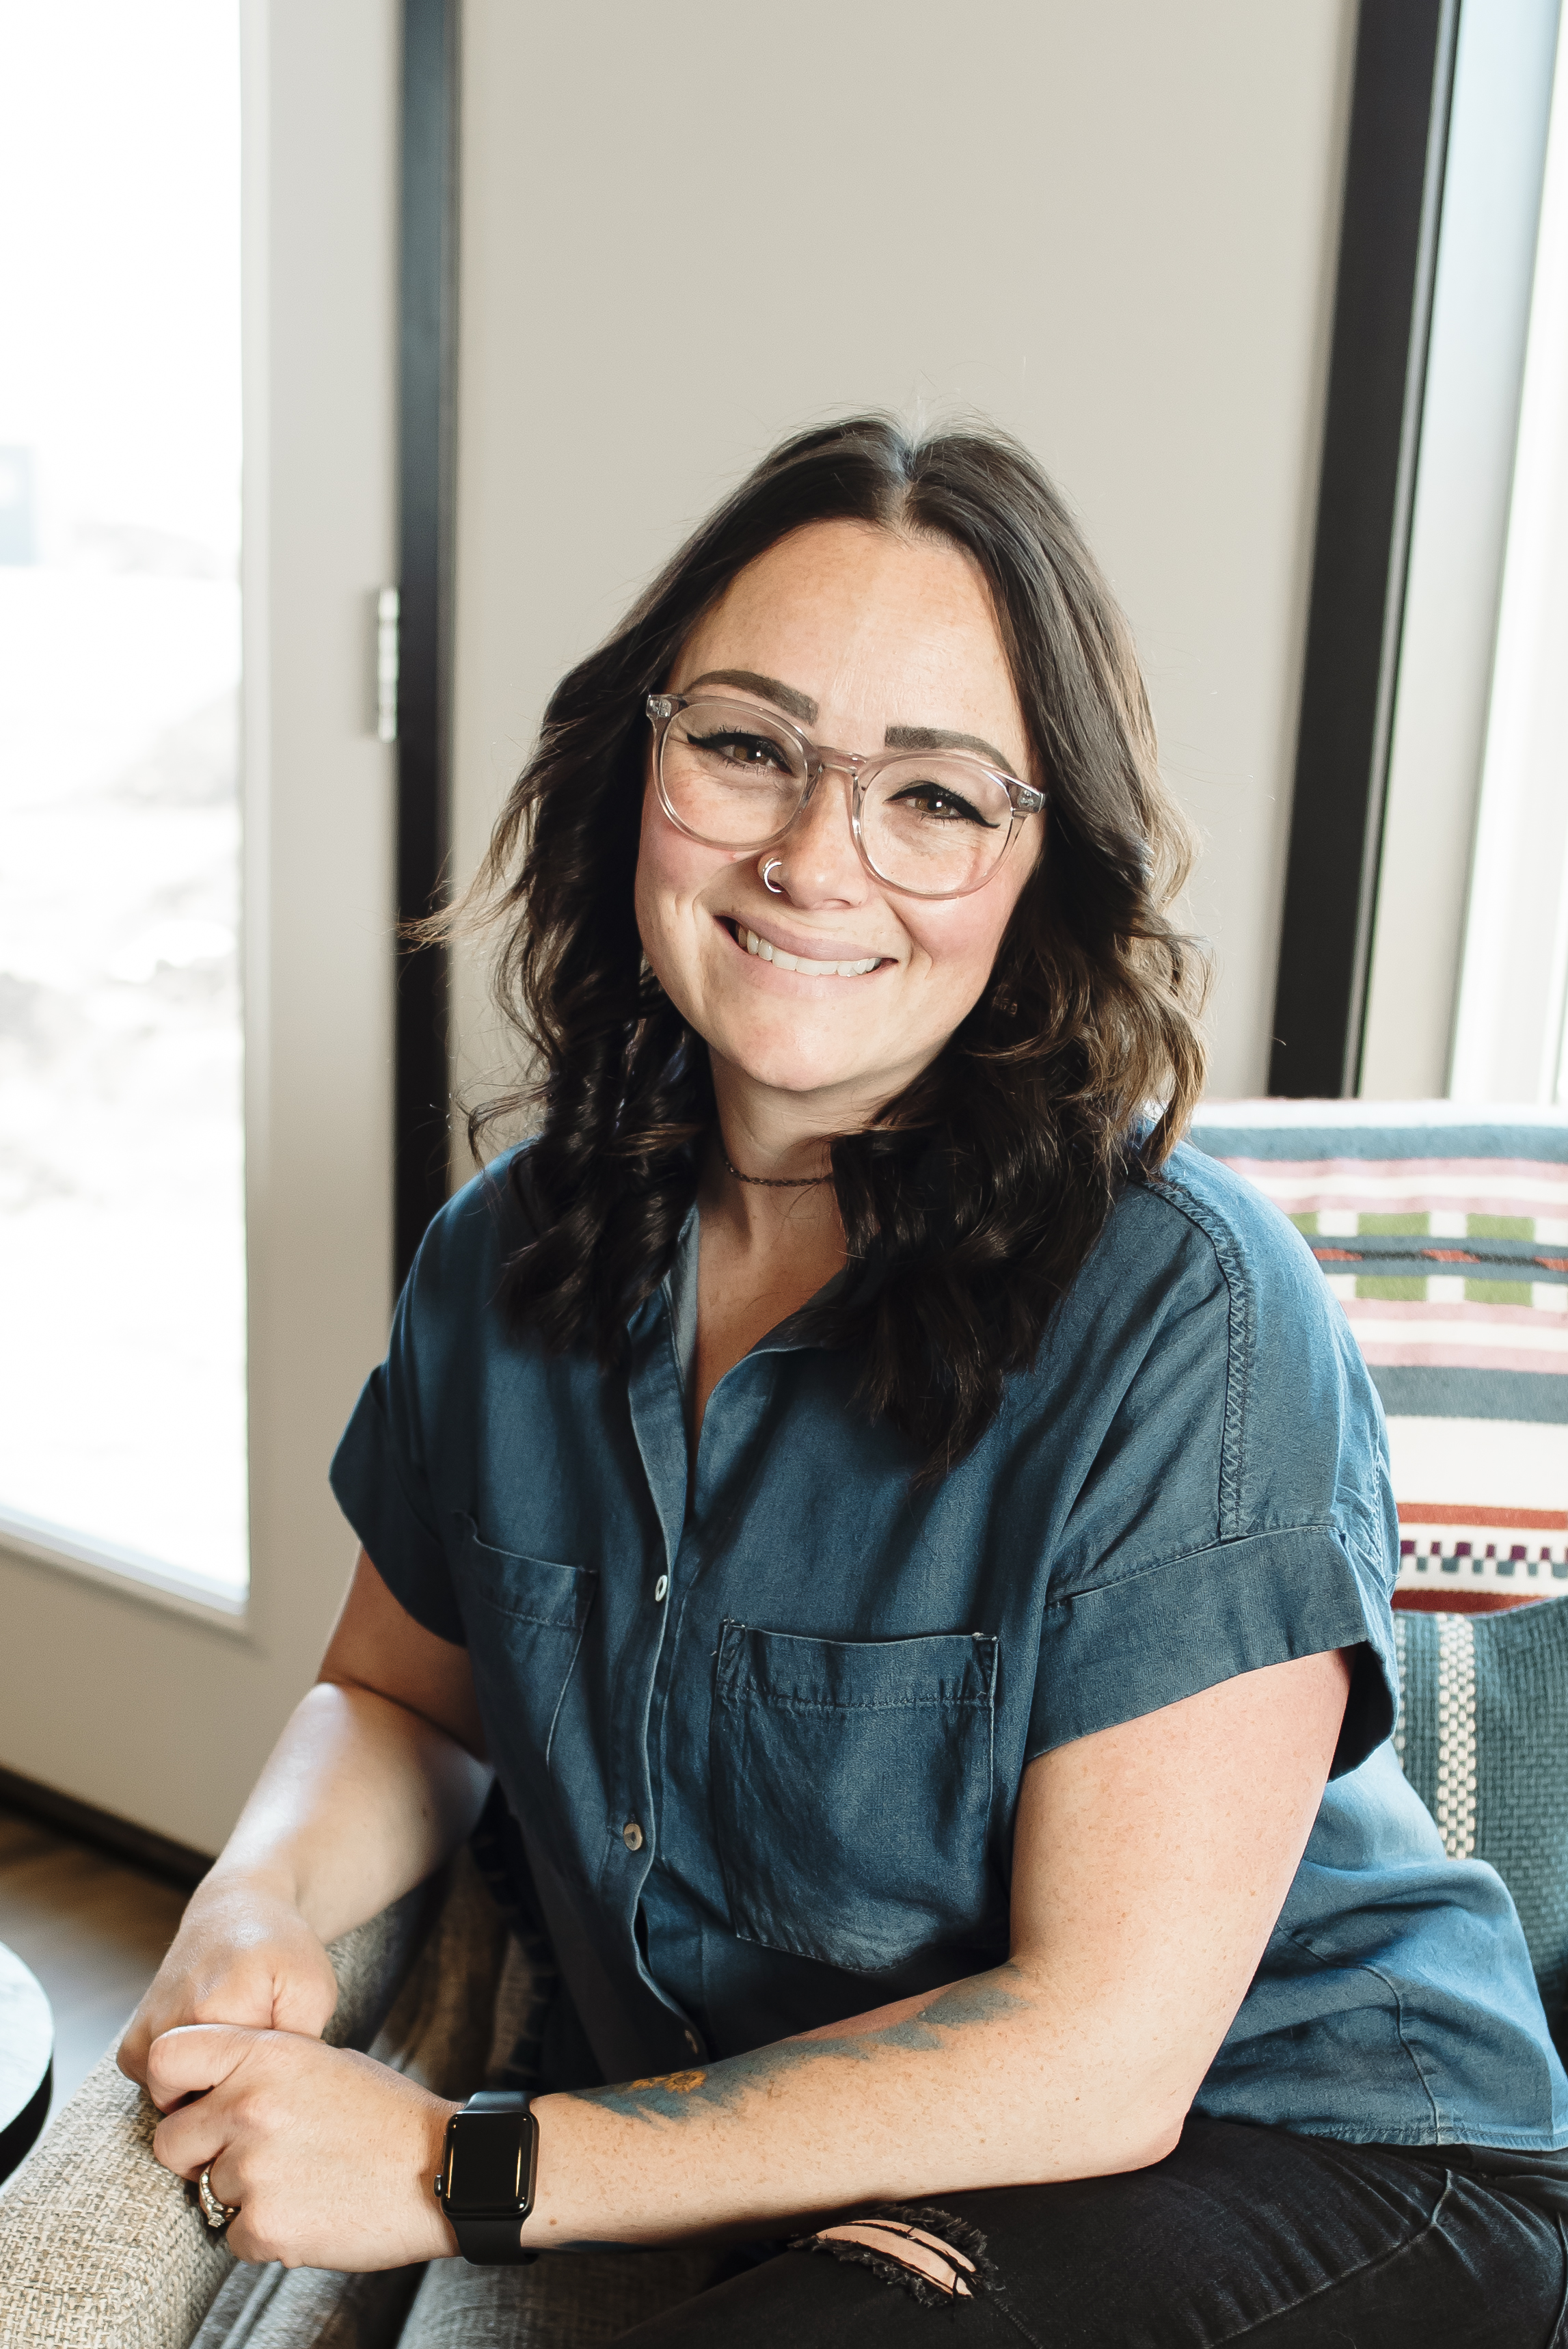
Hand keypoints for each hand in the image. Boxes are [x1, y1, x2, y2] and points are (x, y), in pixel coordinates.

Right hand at [118, 1875, 339, 2086]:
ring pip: (181, 2104)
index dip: (266, 2088)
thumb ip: (300, 2049)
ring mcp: (144, 2040)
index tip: (277, 2057)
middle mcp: (171, 2028)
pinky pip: (159, 2092)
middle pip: (207, 2108)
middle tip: (255, 2052)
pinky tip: (210, 2045)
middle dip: (234, 2093)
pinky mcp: (130, 2049)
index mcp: (218, 2011)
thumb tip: (280, 2098)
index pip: (241, 2097)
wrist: (233, 1913)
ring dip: (207, 2087)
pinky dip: (184, 2081)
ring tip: (233, 2044)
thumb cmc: (280, 1950)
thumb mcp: (312, 1990)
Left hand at [146, 2024, 459, 2270]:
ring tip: (301, 2181)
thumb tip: (214, 2088)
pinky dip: (265, 2233)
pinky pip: (234, 2237)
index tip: (188, 2103)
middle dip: (201, 2155)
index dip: (169, 2085)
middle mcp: (248, 2107)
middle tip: (251, 2156)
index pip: (168, 2056)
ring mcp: (254, 2170)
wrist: (442, 2168)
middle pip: (170, 2142)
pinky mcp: (265, 2227)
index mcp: (264, 2055)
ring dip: (243, 2195)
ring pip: (208, 2193)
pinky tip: (311, 2211)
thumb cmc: (384, 2113)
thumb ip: (261, 2068)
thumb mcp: (322, 2061)